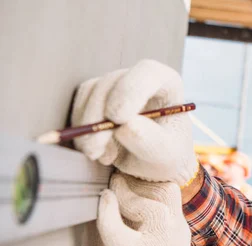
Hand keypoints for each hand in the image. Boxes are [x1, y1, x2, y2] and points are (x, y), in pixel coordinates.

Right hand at [71, 59, 196, 185]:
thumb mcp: (165, 155)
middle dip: (99, 116)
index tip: (118, 119)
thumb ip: (150, 140)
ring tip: (101, 155)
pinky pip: (80, 106)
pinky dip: (83, 131)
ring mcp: (117, 85)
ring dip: (88, 126)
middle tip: (97, 147)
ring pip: (91, 92)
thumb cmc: (166, 154)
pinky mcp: (98, 97)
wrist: (153, 164)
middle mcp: (141, 78)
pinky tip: (99, 152)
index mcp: (168, 84)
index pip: (148, 72)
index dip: (130, 91)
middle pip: (112, 82)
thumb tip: (125, 126)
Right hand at [97, 172, 191, 245]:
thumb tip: (105, 195)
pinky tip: (142, 206)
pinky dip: (157, 202)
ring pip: (171, 196)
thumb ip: (109, 220)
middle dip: (141, 184)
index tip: (110, 180)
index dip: (120, 188)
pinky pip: (172, 208)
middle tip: (120, 182)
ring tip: (130, 192)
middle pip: (164, 189)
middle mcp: (176, 220)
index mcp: (161, 220)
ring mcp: (181, 226)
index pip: (136, 197)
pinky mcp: (181, 232)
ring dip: (151, 191)